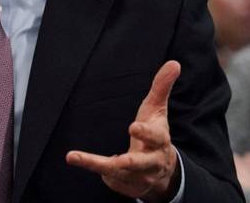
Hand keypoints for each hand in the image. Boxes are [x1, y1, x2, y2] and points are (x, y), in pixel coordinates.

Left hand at [66, 60, 181, 201]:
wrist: (161, 170)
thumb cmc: (156, 133)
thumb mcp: (157, 110)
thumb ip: (162, 87)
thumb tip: (174, 63)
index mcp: (159, 141)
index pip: (155, 137)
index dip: (146, 133)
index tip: (133, 127)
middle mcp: (151, 162)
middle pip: (143, 163)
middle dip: (132, 163)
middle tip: (121, 161)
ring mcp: (140, 177)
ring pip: (120, 174)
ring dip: (99, 166)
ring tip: (75, 156)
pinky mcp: (127, 185)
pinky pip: (111, 181)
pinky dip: (96, 171)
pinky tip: (77, 160)